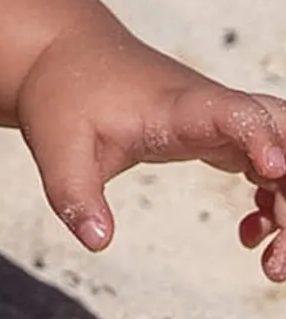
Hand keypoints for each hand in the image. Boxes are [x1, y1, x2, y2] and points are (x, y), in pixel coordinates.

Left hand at [15, 25, 285, 281]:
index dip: (262, 137)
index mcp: (177, 107)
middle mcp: (212, 108)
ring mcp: (221, 119)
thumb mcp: (55, 147)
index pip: (235, 113)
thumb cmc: (62, 95)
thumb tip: (96, 242)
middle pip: (285, 136)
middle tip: (274, 262)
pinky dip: (277, 201)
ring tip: (268, 263)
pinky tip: (249, 233)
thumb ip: (74, 194)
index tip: (274, 169)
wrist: (62, 55)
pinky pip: (273, 164)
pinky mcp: (219, 132)